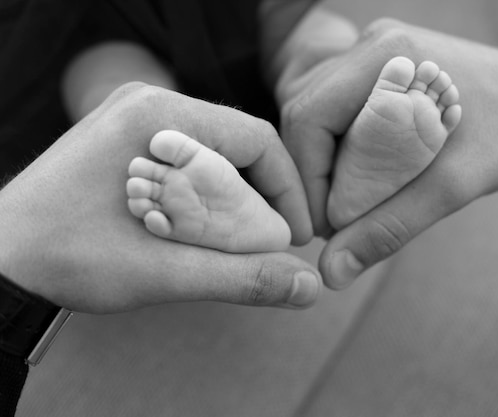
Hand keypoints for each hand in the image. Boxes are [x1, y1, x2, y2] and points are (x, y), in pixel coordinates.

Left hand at [0, 83, 319, 312]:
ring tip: (239, 239)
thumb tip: (308, 288)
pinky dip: (207, 191)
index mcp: (161, 117)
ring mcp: (132, 117)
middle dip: (263, 195)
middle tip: (271, 243)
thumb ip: (243, 278)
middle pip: (237, 143)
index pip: (258, 140)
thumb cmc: (69, 259)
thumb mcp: (166, 272)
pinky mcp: (123, 136)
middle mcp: (148, 104)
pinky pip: (187, 156)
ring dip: (236, 195)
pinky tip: (203, 225)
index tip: (298, 236)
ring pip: (214, 151)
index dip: (289, 190)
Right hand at [279, 19, 497, 288]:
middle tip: (340, 222)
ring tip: (355, 203)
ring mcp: (379, 53)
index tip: (324, 229)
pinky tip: (367, 176)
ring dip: (328, 166)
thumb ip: (387, 228)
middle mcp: (375, 44)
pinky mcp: (384, 69)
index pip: (308, 118)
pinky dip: (344, 151)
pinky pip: (341, 112)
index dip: (306, 180)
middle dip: (315, 176)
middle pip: (308, 115)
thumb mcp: (450, 187)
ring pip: (321, 116)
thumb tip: (331, 274)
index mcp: (387, 55)